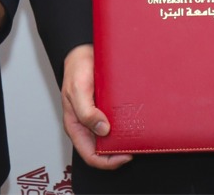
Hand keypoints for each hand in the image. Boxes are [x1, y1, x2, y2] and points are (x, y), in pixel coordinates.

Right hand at [61, 45, 131, 169]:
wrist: (84, 52)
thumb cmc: (76, 69)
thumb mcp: (78, 90)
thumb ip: (86, 112)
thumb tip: (102, 130)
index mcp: (76, 126)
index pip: (91, 156)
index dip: (108, 161)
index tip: (125, 155)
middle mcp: (88, 126)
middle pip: (104, 150)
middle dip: (119, 152)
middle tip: (135, 144)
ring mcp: (98, 118)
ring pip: (112, 138)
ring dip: (124, 139)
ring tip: (137, 134)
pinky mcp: (107, 109)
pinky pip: (117, 123)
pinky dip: (126, 125)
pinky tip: (134, 120)